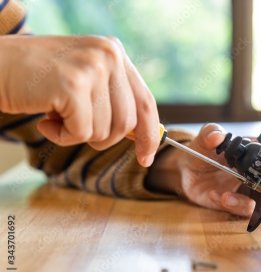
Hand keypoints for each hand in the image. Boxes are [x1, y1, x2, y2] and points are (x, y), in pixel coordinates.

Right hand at [0, 35, 158, 166]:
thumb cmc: (37, 78)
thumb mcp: (84, 81)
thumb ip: (113, 100)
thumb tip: (142, 136)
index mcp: (115, 52)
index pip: (145, 101)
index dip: (149, 134)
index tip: (145, 158)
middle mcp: (108, 55)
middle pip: (127, 123)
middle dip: (102, 138)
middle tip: (75, 128)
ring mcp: (92, 68)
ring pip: (105, 131)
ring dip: (77, 135)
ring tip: (56, 116)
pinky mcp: (73, 86)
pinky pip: (81, 133)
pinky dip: (62, 137)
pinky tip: (46, 120)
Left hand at [147, 123, 260, 216]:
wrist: (186, 172)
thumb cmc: (204, 152)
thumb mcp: (204, 139)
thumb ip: (210, 134)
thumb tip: (216, 136)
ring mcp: (254, 192)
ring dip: (257, 200)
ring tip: (230, 194)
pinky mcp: (240, 206)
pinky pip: (248, 212)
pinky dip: (235, 206)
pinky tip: (220, 197)